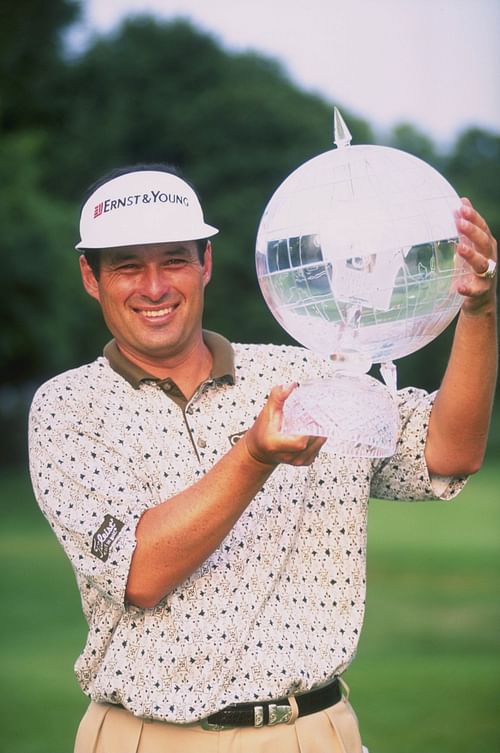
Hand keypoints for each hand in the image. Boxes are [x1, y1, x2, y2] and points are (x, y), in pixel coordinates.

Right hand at [244, 383, 325, 466]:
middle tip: (319, 415)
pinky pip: (317, 450)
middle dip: (317, 428)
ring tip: (320, 421)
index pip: (299, 442)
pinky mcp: (304, 462)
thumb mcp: (267, 412)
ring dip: (320, 433)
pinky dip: (318, 440)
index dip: (309, 430)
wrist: (260, 450)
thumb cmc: (262, 432)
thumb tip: (290, 386)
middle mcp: (287, 456)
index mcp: (275, 444)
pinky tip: (316, 430)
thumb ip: (277, 397)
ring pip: (317, 447)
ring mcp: (296, 461)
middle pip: (311, 443)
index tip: (312, 417)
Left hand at [454, 198, 496, 314]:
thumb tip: (462, 201)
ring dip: (471, 256)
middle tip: (459, 222)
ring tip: (460, 248)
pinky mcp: (480, 292)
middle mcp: (489, 258)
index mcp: (486, 245)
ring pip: (482, 264)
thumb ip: (467, 227)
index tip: (462, 207)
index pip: (483, 228)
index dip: (474, 217)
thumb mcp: (470, 245)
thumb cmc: (472, 268)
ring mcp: (486, 275)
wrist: (479, 299)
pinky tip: (458, 286)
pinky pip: (475, 290)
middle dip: (473, 232)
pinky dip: (467, 288)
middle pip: (484, 242)